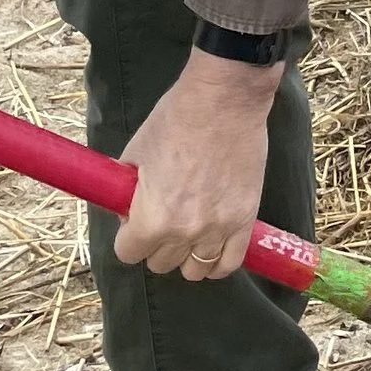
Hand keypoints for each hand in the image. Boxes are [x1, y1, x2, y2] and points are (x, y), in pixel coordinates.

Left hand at [115, 49, 282, 280]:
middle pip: (161, 264)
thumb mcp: (136, 153)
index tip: (134, 221)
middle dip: (156, 244)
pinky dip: (218, 261)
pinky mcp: (245, 219)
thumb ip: (127, 191)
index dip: (129, 237)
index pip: (128, 254)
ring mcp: (218, 229)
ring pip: (195, 270)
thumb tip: (125, 211)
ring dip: (187, 254)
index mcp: (151, 218)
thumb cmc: (174, 120)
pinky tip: (212, 247)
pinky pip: (230, 263)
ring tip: (189, 231)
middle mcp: (184, 232)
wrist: (223, 100)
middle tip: (163, 216)